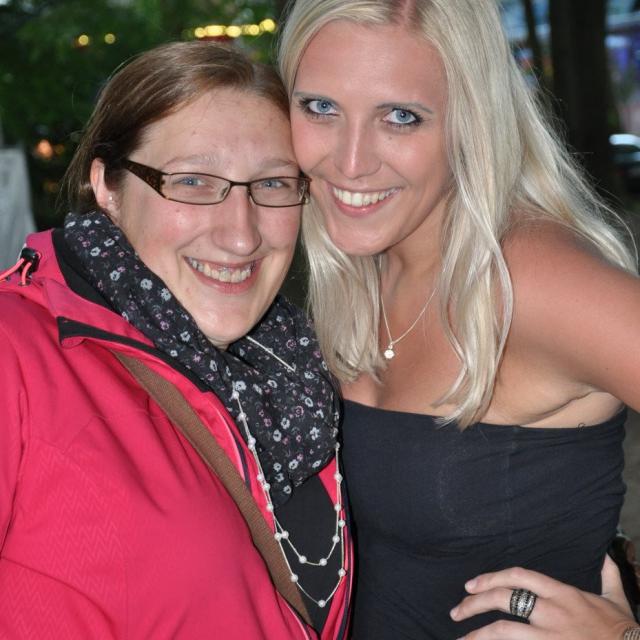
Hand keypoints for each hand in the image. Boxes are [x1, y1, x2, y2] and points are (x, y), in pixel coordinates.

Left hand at [449, 556, 635, 638]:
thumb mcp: (616, 601)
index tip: (471, 585)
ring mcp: (551, 638)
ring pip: (504, 631)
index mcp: (563, 594)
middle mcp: (553, 613)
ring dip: (478, 635)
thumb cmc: (624, 634)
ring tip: (461, 639)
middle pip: (504, 599)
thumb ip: (607, 577)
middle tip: (457, 611)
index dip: (491, 578)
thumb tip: (606, 557)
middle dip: (475, 603)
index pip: (518, 576)